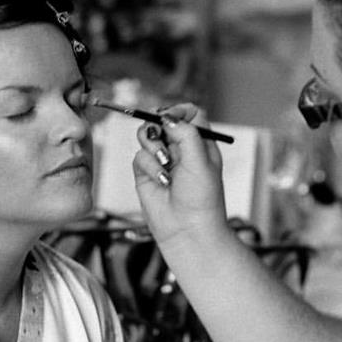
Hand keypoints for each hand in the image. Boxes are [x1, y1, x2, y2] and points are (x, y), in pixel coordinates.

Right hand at [133, 103, 228, 249]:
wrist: (188, 230)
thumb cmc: (202, 199)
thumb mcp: (200, 161)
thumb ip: (186, 133)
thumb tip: (168, 116)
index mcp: (200, 143)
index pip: (189, 114)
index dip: (179, 111)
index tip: (171, 118)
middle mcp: (180, 149)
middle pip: (162, 120)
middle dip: (160, 127)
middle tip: (163, 138)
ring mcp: (162, 160)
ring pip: (147, 135)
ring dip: (154, 146)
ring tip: (165, 163)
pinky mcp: (146, 173)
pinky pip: (139, 156)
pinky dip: (149, 166)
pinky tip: (162, 182)